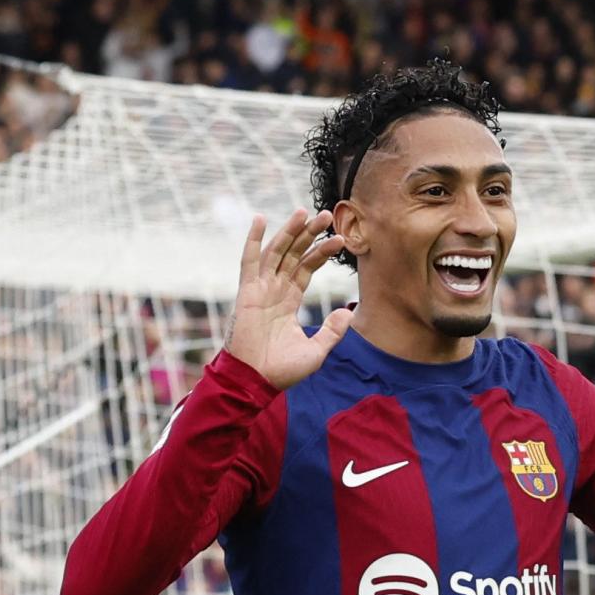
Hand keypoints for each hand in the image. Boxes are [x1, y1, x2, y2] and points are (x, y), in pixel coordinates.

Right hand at [225, 209, 351, 389]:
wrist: (256, 381)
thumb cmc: (281, 370)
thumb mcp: (317, 351)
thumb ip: (332, 331)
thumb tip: (348, 313)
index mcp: (288, 300)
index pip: (307, 268)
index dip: (322, 252)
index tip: (341, 239)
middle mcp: (274, 290)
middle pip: (294, 254)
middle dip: (309, 234)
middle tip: (326, 214)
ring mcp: (260, 290)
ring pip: (276, 252)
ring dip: (290, 231)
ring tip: (305, 212)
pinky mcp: (247, 293)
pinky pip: (249, 262)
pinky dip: (253, 239)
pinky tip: (260, 218)